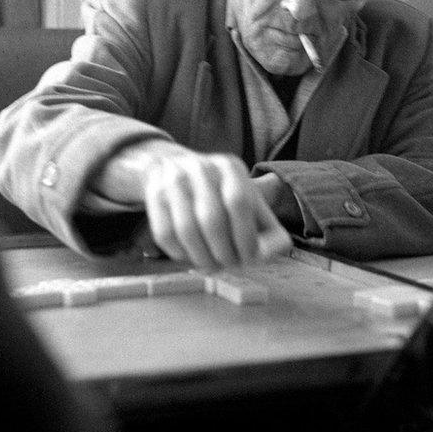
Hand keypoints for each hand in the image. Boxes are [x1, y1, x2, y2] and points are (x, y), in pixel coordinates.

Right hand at [142, 148, 289, 270]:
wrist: (173, 165)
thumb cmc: (220, 194)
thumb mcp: (247, 198)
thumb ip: (267, 225)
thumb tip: (279, 248)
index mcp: (230, 167)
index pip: (239, 202)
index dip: (245, 236)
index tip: (249, 258)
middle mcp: (201, 167)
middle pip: (212, 219)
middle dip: (223, 252)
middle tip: (229, 266)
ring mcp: (174, 179)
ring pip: (187, 229)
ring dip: (201, 257)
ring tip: (211, 265)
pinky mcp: (154, 193)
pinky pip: (165, 233)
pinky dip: (179, 253)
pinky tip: (190, 255)